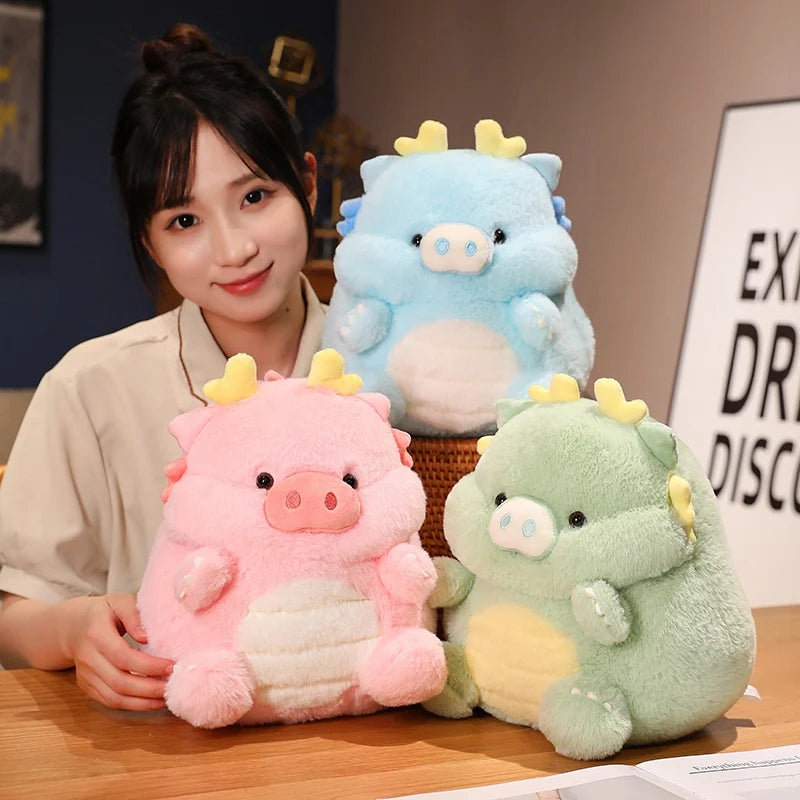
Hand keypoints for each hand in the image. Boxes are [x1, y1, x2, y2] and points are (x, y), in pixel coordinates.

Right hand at [66, 593, 173, 710]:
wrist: (72, 626)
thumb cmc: (103, 612)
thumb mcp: (119, 602)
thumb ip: (134, 615)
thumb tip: (146, 637)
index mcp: (96, 635)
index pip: (124, 657)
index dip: (148, 666)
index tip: (171, 666)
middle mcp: (88, 659)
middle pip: (119, 683)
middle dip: (149, 689)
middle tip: (173, 686)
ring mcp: (86, 676)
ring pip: (114, 698)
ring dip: (143, 703)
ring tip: (167, 698)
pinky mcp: (87, 687)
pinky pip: (110, 702)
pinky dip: (133, 706)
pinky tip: (152, 701)